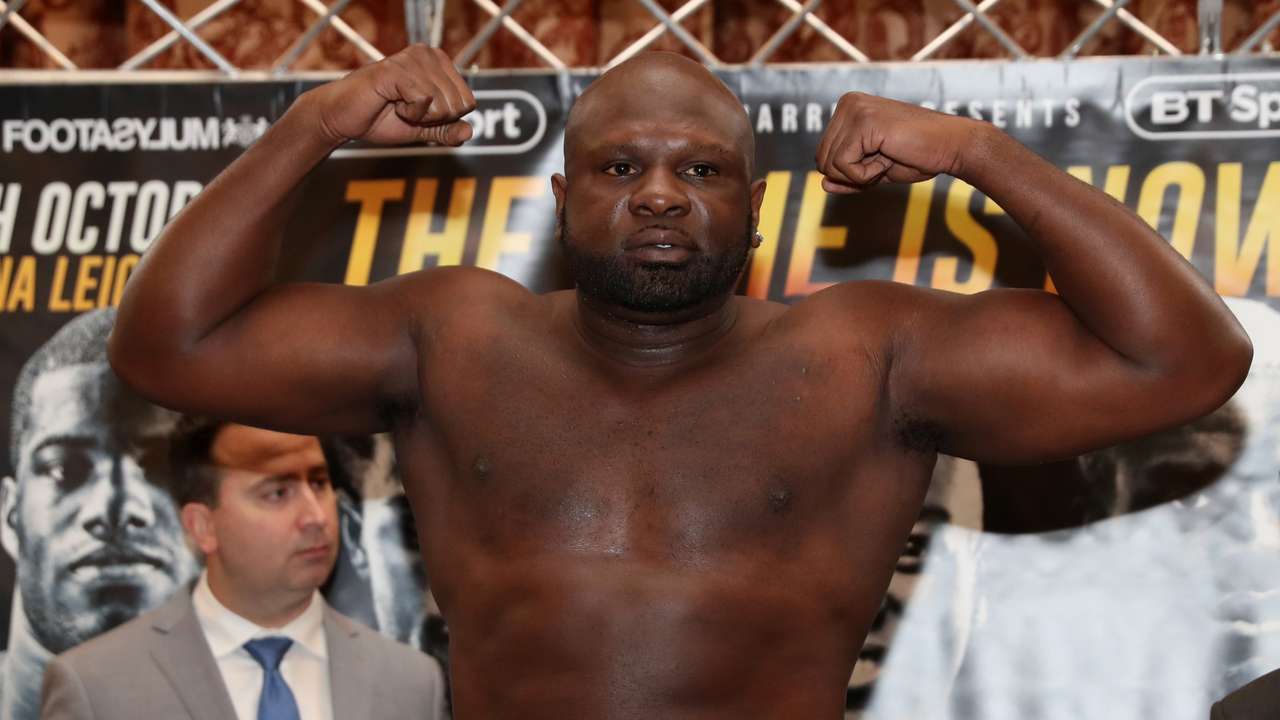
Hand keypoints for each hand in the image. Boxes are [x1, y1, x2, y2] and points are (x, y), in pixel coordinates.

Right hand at [306, 44, 475, 146]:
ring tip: (396, 104)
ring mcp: (413, 58)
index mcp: (439, 62)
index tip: (419, 111)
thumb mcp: (422, 129)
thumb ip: (446, 130)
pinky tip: (390, 102)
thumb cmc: (380, 118)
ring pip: (443, 104)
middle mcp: (428, 54)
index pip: (468, 102)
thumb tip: (470, 132)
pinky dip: (409, 113)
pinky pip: (424, 101)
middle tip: (406, 109)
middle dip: (434, 119)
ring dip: (419, 116)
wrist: (344, 119)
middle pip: (459, 104)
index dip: (445, 119)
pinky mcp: (398, 69)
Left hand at [815, 93, 979, 193]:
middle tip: (885, 160)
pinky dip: (865, 175)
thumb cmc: (918, 155)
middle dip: (852, 174)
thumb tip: (822, 184)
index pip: (824, 154)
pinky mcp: (863, 122)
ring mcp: (854, 109)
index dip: (850, 172)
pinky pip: (843, 166)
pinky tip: (888, 157)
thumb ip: (847, 176)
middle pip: (822, 160)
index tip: (880, 159)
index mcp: (847, 108)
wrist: (950, 147)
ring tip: (888, 156)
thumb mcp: (874, 170)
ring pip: (829, 165)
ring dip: (860, 175)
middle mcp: (847, 103)